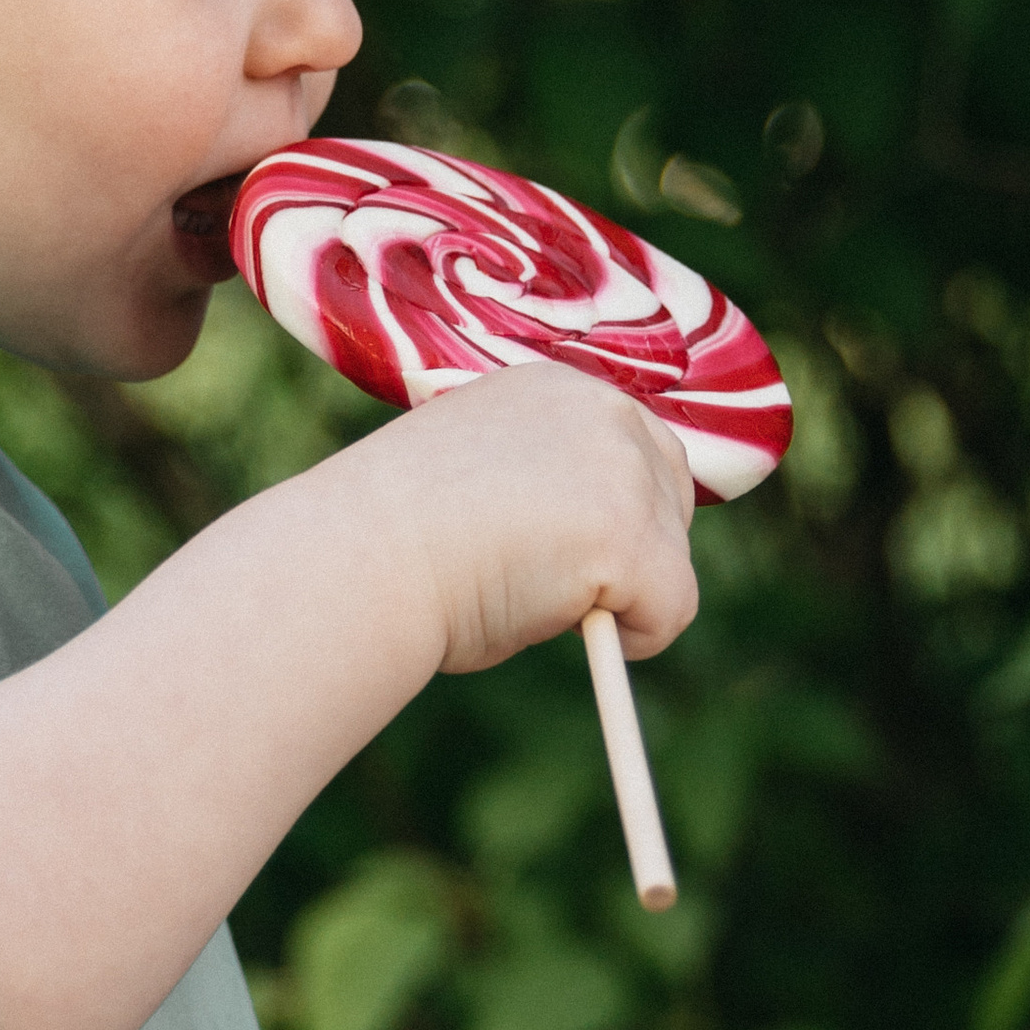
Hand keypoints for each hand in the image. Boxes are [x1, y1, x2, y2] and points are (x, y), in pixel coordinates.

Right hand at [347, 358, 697, 678]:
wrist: (359, 561)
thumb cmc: (388, 538)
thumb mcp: (475, 482)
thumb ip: (539, 492)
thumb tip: (588, 553)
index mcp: (552, 388)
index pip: (629, 443)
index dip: (607, 508)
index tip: (572, 551)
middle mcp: (599, 412)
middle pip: (670, 492)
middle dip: (635, 550)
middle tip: (568, 594)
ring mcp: (622, 472)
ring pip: (669, 558)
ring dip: (621, 596)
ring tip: (535, 605)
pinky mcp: (632, 539)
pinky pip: (671, 610)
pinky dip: (632, 640)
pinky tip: (563, 632)